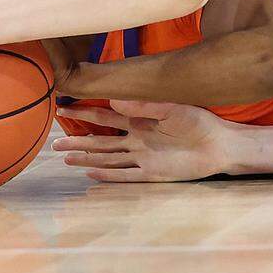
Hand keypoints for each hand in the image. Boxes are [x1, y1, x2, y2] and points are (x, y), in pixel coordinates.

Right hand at [52, 101, 231, 181]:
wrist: (219, 145)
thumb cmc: (199, 121)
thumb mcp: (172, 108)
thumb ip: (145, 104)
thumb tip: (115, 98)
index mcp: (141, 120)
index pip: (106, 116)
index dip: (85, 113)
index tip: (63, 108)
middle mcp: (138, 139)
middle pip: (101, 141)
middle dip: (78, 140)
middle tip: (53, 141)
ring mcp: (143, 157)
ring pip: (108, 158)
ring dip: (87, 158)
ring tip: (65, 158)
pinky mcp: (152, 173)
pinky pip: (125, 175)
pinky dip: (108, 175)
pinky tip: (91, 175)